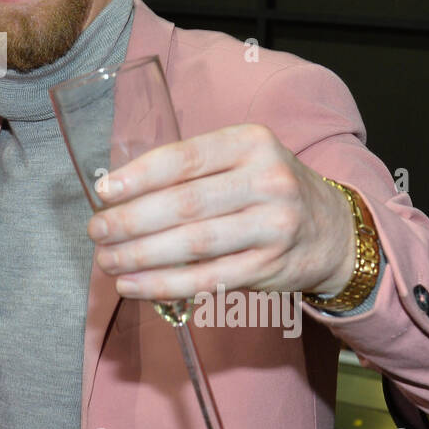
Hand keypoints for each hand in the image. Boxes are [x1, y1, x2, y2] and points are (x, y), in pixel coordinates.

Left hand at [87, 123, 355, 301]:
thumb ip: (192, 168)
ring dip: (140, 256)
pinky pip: (206, 279)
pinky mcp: (269, 267)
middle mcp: (266, 181)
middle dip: (131, 221)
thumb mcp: (241, 159)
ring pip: (193, 245)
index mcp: (250, 143)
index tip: (103, 191)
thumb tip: (119, 190)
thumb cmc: (266, 188)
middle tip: (96, 231)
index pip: (185, 158)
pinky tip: (133, 285)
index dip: (139, 176)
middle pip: (185, 204)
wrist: (332, 229)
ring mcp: (272, 226)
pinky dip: (164, 285)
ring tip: (107, 260)